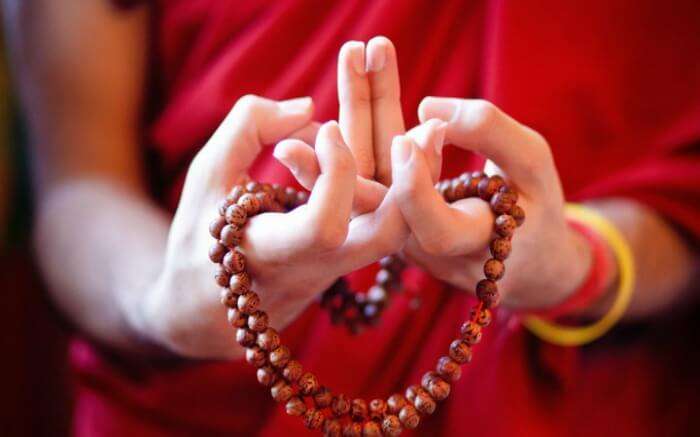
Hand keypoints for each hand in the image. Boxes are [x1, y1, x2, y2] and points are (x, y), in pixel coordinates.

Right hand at [137, 96, 402, 358]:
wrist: (210, 305)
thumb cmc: (202, 234)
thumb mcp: (207, 176)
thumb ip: (248, 130)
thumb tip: (310, 108)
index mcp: (273, 254)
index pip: (322, 226)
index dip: (334, 173)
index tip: (327, 127)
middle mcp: (317, 266)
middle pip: (385, 238)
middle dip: (410, 183)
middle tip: (425, 131)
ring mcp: (341, 265)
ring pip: (398, 230)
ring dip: (417, 179)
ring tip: (429, 128)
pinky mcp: (351, 255)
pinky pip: (387, 223)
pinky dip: (401, 185)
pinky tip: (405, 145)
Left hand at [280, 37, 591, 311]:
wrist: (519, 253)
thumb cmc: (536, 209)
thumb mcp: (532, 168)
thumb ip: (491, 134)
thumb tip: (426, 109)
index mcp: (458, 245)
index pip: (426, 223)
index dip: (414, 186)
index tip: (409, 138)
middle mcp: (412, 239)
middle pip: (377, 184)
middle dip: (366, 114)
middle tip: (354, 54)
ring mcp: (393, 221)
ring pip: (366, 164)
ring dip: (359, 104)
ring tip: (354, 52)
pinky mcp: (386, 204)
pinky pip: (368, 161)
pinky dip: (362, 118)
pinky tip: (354, 76)